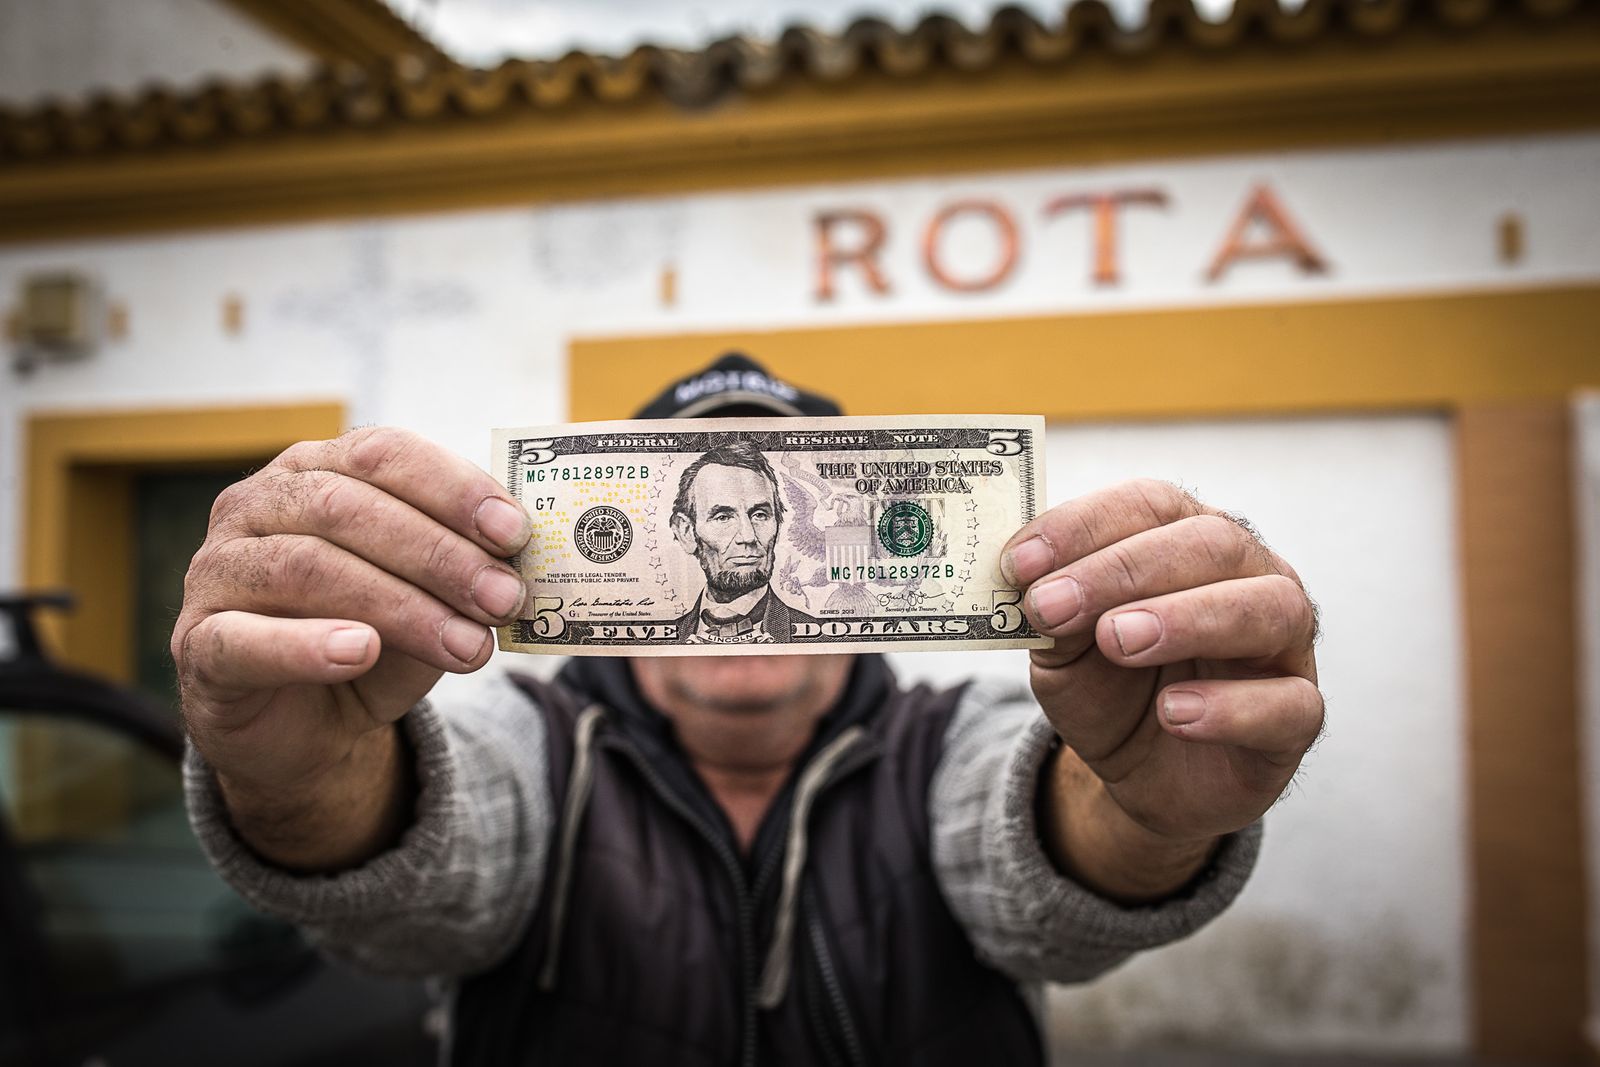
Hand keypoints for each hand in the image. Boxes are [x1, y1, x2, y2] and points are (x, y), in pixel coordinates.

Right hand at [171, 427, 531, 858]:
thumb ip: (461, 575)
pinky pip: (243, 638)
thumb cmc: (374, 642)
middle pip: (347, 508)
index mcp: (315, 472)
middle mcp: (256, 506)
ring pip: (308, 567)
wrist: (310, 729)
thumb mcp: (429, 602)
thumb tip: (516, 565)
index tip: (514, 532)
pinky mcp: (198, 643)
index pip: (382, 453)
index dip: (451, 487)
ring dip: (401, 606)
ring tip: (468, 646)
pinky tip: (361, 651)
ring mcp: (218, 571)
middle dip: (439, 554)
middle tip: (504, 599)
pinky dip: (306, 644)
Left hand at [1002, 479, 1321, 859]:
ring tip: (1117, 642)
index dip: (1082, 526)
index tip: (1018, 566)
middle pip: (1211, 542)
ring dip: (1186, 618)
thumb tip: (1040, 594)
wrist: (1141, 773)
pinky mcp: (1297, 716)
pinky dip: (1231, 707)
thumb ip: (1056, 618)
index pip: (1149, 505)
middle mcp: (1249, 576)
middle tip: (1055, 606)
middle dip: (1124, 570)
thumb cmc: (1110, 688)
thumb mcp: (1063, 652)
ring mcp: (1284, 644)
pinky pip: (1291, 703)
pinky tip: (1175, 713)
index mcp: (1186, 539)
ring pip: (1270, 607)